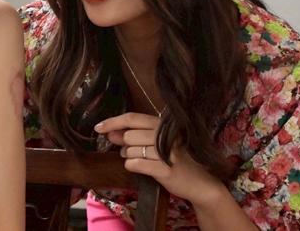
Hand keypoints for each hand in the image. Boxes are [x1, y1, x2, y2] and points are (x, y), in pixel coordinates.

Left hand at [94, 112, 225, 206]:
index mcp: (163, 125)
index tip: (98, 127)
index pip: (133, 118)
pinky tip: (143, 168)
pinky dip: (133, 166)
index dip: (113, 121)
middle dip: (125, 146)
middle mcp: (165, 136)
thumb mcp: (158, 143)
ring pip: (130, 151)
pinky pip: (135, 164)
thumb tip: (110, 133)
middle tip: (134, 152)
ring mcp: (166, 152)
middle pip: (129, 136)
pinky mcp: (164, 169)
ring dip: (130, 157)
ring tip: (143, 160)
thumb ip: (135, 135)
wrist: (201, 182)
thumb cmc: (177, 160)